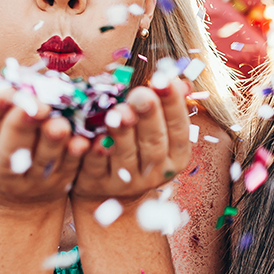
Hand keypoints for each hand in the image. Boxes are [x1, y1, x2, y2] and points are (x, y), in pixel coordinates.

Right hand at [0, 87, 87, 208]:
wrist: (18, 191)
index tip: (6, 93)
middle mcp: (0, 174)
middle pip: (8, 153)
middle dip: (21, 127)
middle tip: (35, 105)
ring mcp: (32, 182)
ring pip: (41, 162)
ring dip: (51, 142)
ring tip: (59, 122)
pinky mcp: (59, 184)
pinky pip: (69, 169)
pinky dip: (76, 155)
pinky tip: (82, 141)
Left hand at [71, 79, 193, 202]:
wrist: (110, 193)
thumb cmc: (137, 148)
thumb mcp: (156, 129)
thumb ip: (165, 106)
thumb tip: (180, 82)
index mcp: (175, 156)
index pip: (179, 129)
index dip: (173, 105)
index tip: (166, 80)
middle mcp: (154, 172)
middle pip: (154, 142)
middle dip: (149, 116)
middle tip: (142, 93)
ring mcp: (126, 182)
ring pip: (127, 155)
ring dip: (123, 132)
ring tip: (119, 110)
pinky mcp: (98, 184)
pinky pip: (97, 167)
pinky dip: (96, 153)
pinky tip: (94, 138)